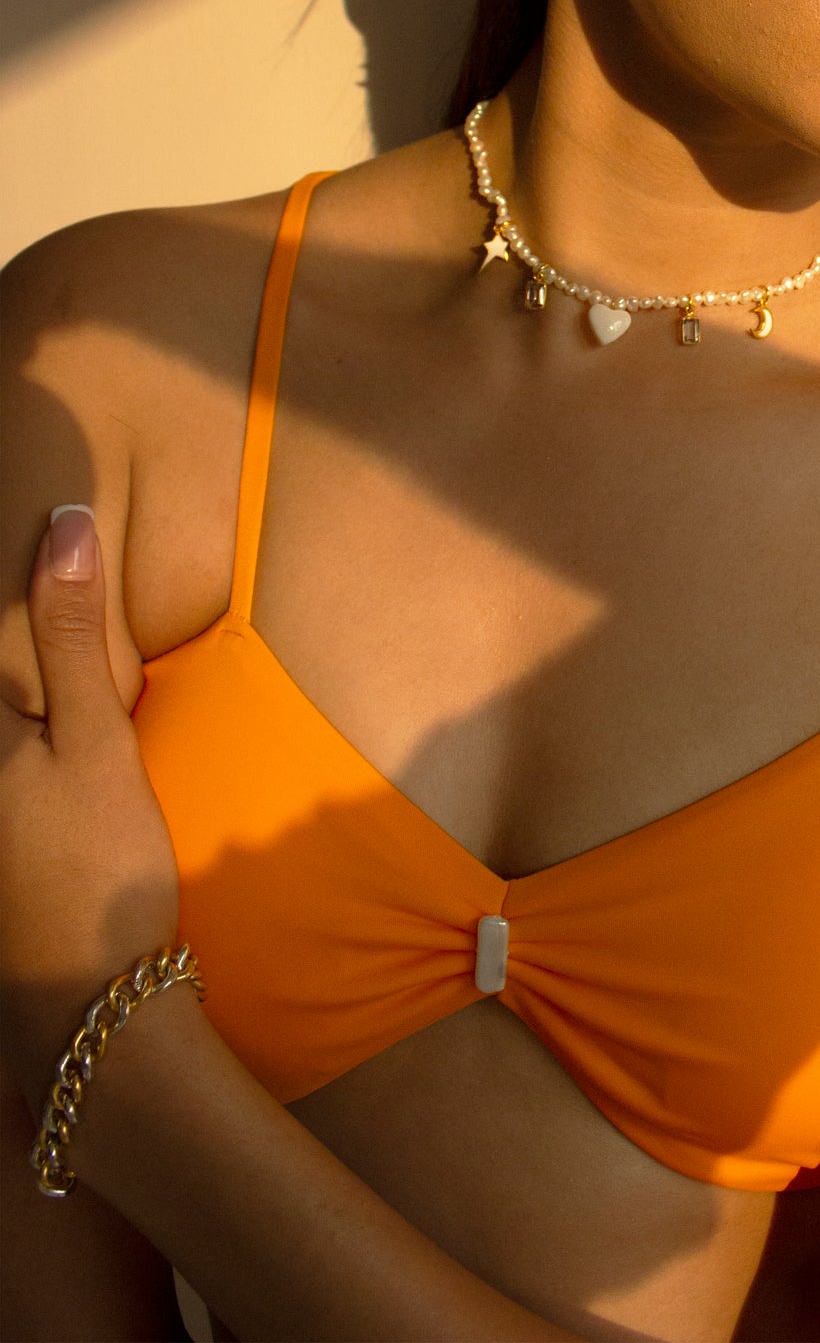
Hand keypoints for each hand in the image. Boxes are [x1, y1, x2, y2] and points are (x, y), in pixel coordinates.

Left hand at [0, 506, 180, 1105]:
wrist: (89, 1011)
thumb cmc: (96, 867)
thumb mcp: (96, 739)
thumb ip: (71, 631)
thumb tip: (63, 522)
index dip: (9, 593)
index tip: (39, 544)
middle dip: (15, 655)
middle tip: (45, 585)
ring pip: (3, 734)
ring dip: (26, 703)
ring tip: (59, 697)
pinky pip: (7, 784)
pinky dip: (24, 750)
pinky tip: (45, 750)